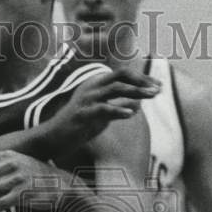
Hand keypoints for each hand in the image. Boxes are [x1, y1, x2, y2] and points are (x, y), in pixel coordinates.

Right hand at [40, 66, 160, 155]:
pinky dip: (119, 110)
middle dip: (142, 80)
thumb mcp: (101, 114)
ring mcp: (87, 99)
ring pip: (116, 89)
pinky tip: (131, 113)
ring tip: (151, 96)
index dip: (142, 78)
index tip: (158, 85)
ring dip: (136, 92)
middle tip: (158, 89)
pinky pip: (104, 109)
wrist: (54, 138)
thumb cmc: (78, 126)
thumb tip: (138, 105)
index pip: (123, 73)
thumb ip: (118, 107)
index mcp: (96, 83)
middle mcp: (92, 86)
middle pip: (121, 75)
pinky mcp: (83, 113)